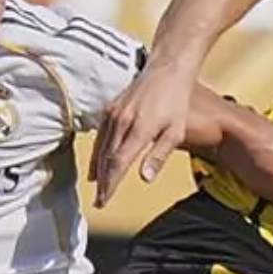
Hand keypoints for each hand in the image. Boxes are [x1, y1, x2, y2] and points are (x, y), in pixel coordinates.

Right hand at [91, 61, 192, 204]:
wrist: (167, 71)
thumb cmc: (176, 103)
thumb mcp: (175, 132)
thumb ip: (158, 156)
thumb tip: (144, 178)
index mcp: (139, 129)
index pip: (118, 164)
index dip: (110, 184)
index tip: (105, 200)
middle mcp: (122, 121)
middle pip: (107, 159)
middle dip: (103, 182)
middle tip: (100, 202)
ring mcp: (114, 114)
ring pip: (101, 148)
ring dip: (98, 170)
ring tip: (97, 188)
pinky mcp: (111, 109)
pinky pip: (100, 136)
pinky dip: (97, 153)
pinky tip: (97, 165)